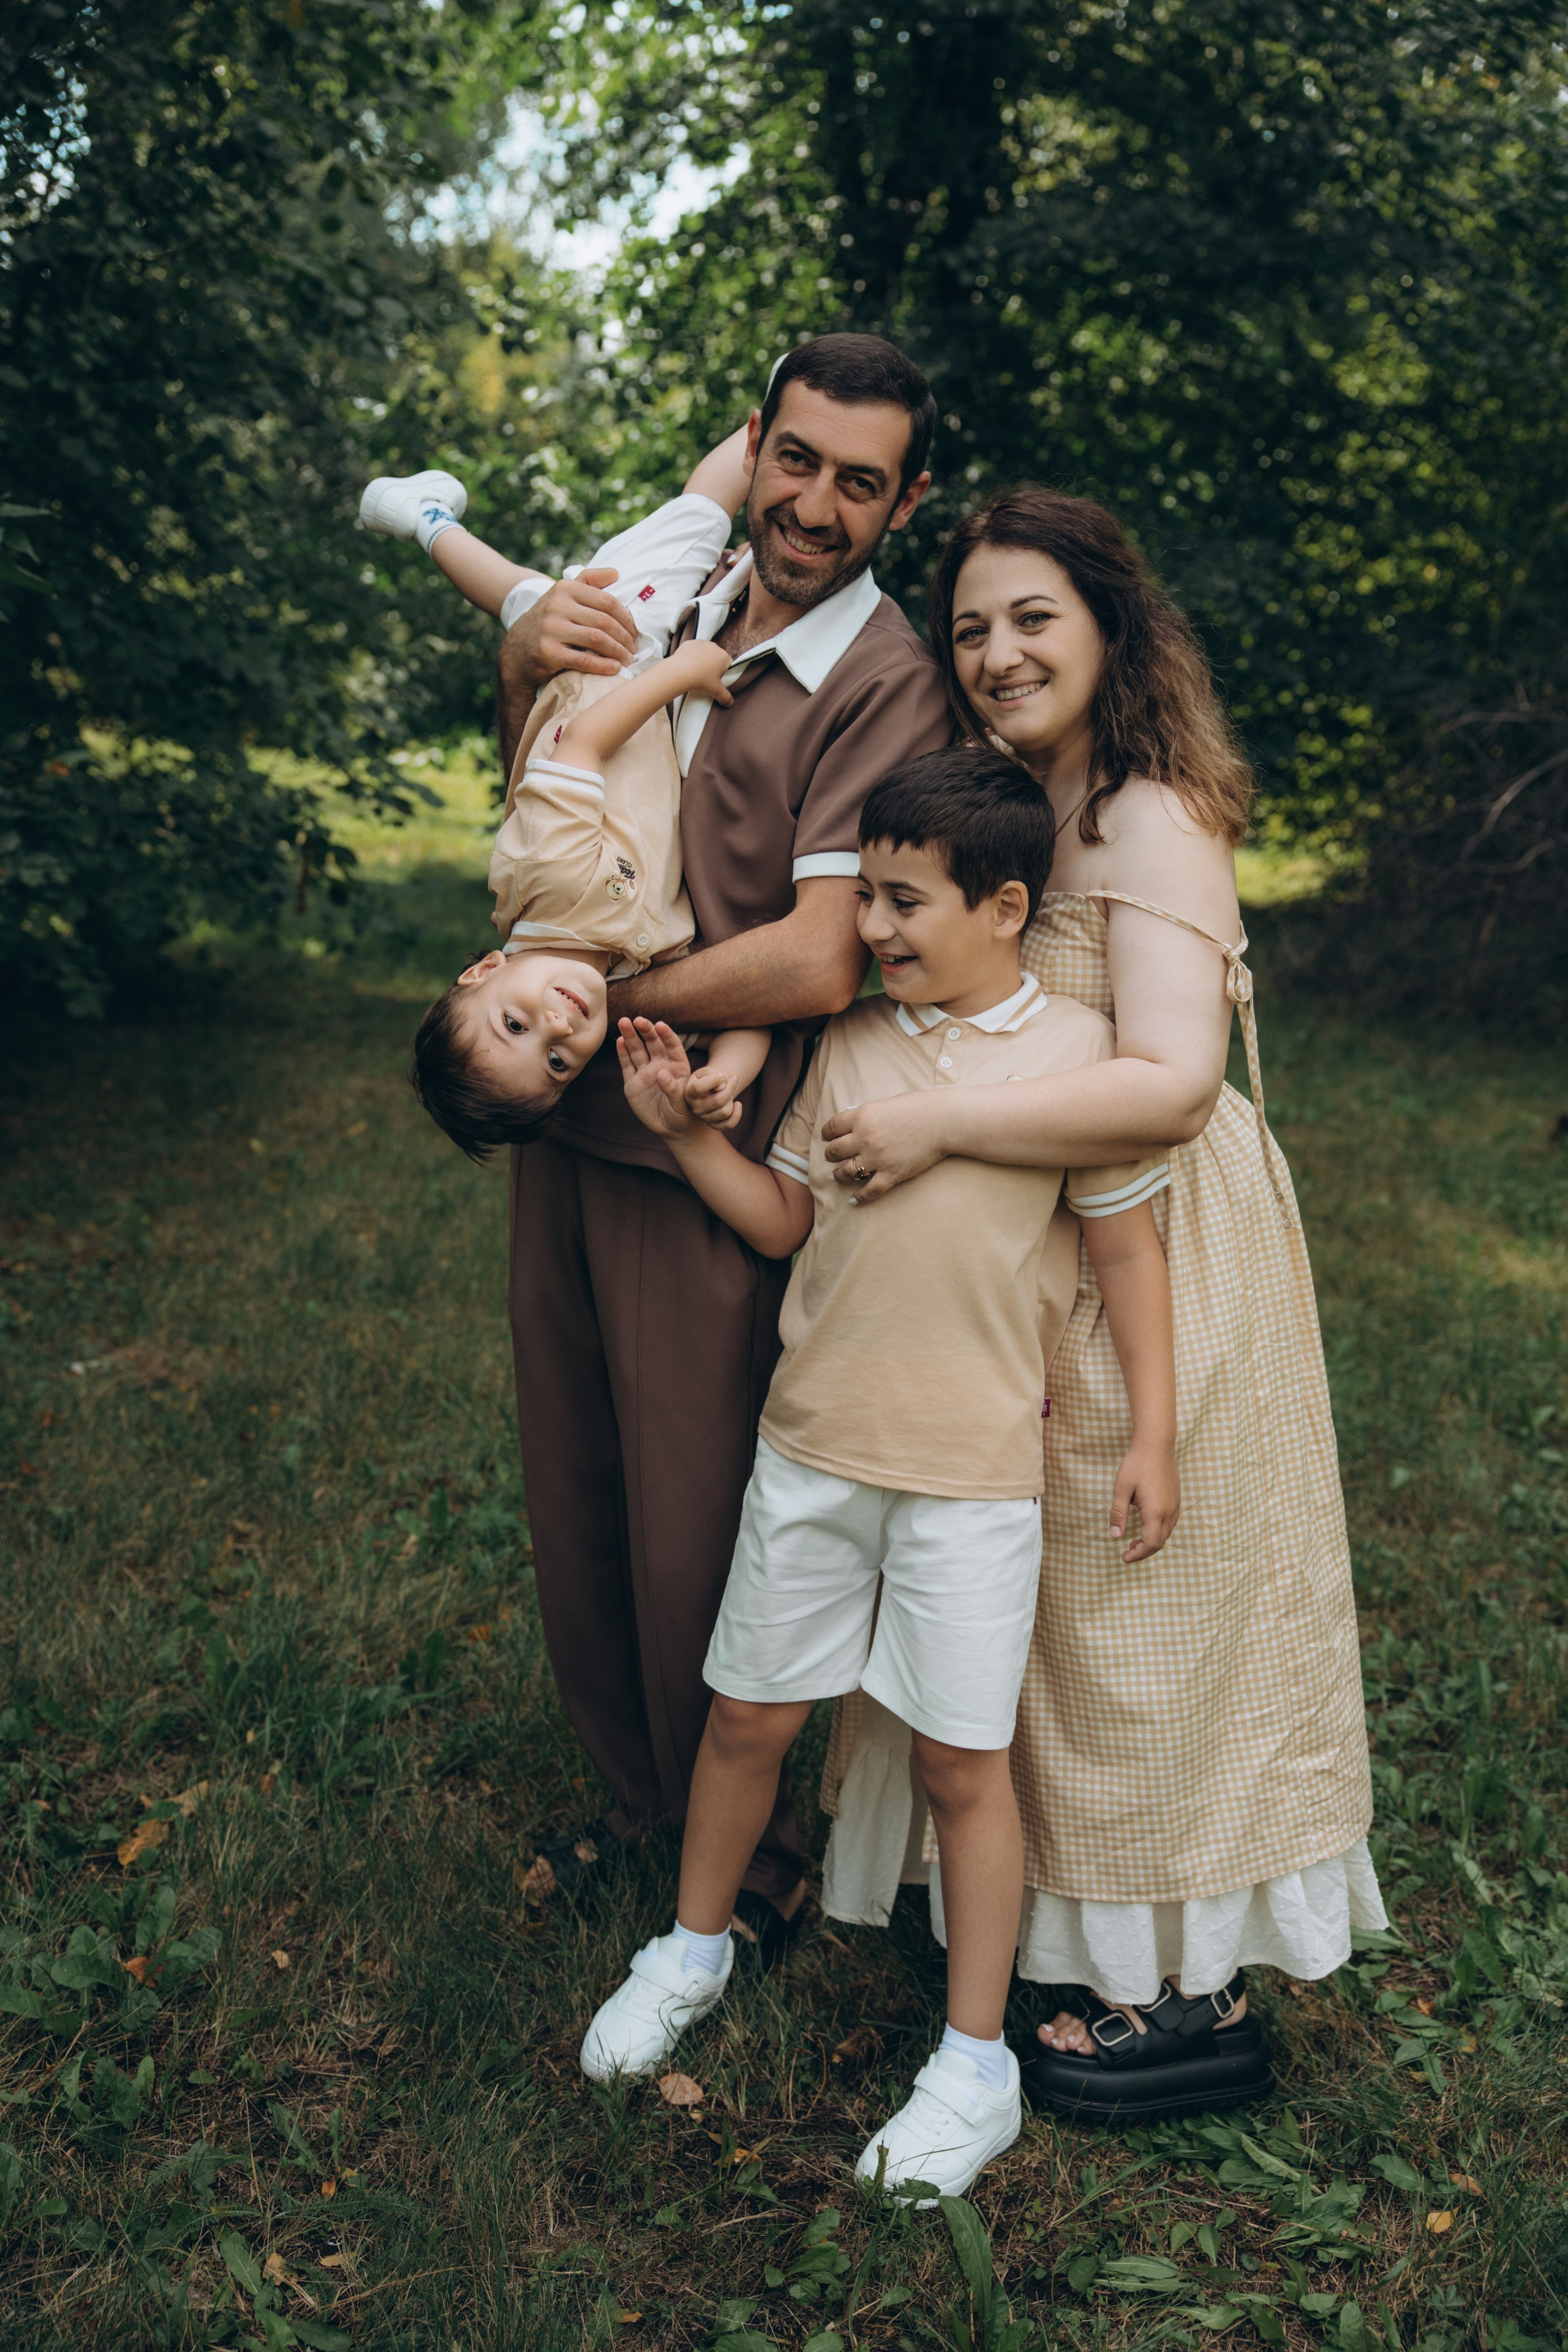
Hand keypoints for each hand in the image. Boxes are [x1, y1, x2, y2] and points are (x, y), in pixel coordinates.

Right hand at [498, 567, 637, 689]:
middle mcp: (557, 606)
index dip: (626, 618)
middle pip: (604, 621)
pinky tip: (615, 669)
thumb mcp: (563, 596)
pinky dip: (603, 666)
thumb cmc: (548, 622)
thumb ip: (588, 582)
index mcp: (565, 588)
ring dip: (618, 652)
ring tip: (628, 660)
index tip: (634, 631)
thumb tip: (616, 573)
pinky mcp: (548, 652)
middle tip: (634, 649)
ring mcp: (551, 629)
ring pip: (597, 639)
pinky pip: (583, 660)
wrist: (516, 652)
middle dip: (625, 637)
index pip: (606, 601)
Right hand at [616, 1018, 700, 1140]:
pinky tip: (619, 1041)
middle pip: (653, 1043)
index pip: (672, 1046)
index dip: (666, 1035)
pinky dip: (623, 1053)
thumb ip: (673, 1088)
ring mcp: (645, 1072)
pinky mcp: (633, 1082)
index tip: (660, 1025)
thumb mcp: (682, 1104)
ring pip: (637, 1050)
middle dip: (646, 1031)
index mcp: (677, 1066)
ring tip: (624, 1022)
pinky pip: (627, 1065)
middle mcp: (661, 1065)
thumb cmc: (683, 1114)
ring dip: (630, 1036)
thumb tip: (661, 1073)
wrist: (671, 1128)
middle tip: (638, 1020)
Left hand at [661, 637, 733, 705]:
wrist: (679, 672)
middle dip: (713, 667)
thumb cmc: (700, 680)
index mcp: (724, 657)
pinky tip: (687, 666)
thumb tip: (730, 703)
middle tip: (705, 678)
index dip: (723, 674)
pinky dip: (691, 656)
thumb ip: (725, 697)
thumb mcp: (715, 691)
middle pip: (716, 658)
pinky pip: (692, 650)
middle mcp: (714, 647)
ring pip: (704, 653)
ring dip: (702, 661)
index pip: (728, 665)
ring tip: (695, 672)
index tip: (716, 681)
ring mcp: (701, 643)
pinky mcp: (689, 643)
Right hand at [684, 1062, 744, 1131]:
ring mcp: (704, 1118)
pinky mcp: (714, 1125)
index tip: (721, 1074)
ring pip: (725, 1111)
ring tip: (729, 1091)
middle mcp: (695, 1108)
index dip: (713, 1080)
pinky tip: (737, 1104)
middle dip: (730, 1087)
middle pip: (718, 1101)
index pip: (698, 1088)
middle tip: (733, 1078)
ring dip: (732, 1098)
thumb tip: (721, 1087)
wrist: (710, 1089)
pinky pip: (729, 1124)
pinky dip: (737, 1114)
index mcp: (690, 1093)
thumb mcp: (707, 1071)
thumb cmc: (708, 1078)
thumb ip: (712, 1074)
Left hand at [820, 1090, 951, 1201]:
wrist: (944, 1121)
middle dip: (830, 1155)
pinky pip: (869, 1191)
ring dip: (838, 1175)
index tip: (826, 1138)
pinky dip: (859, 1198)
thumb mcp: (885, 1103)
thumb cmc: (918, 1107)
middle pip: (834, 1151)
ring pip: (846, 1172)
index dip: (826, 1134)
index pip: (832, 1128)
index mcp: (862, 1116)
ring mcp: (877, 1158)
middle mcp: (864, 1138)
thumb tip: (851, 1120)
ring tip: (837, 1177)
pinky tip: (853, 1200)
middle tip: (831, 1157)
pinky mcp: (891, 1174)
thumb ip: (867, 1114)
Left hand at [1108, 1442, 1179, 1563]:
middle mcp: (1169, 1511)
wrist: (1156, 1443)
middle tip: (1127, 1552)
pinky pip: (1170, 1523)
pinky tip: (1146, 1526)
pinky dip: (1158, 1531)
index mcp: (1156, 1511)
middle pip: (1160, 1542)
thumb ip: (1118, 1514)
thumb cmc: (1137, 1464)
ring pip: (1166, 1534)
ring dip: (1152, 1542)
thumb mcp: (1122, 1489)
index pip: (1150, 1543)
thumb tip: (1114, 1536)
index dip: (1138, 1554)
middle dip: (1144, 1551)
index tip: (1123, 1557)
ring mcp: (1175, 1505)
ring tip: (1134, 1541)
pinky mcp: (1176, 1499)